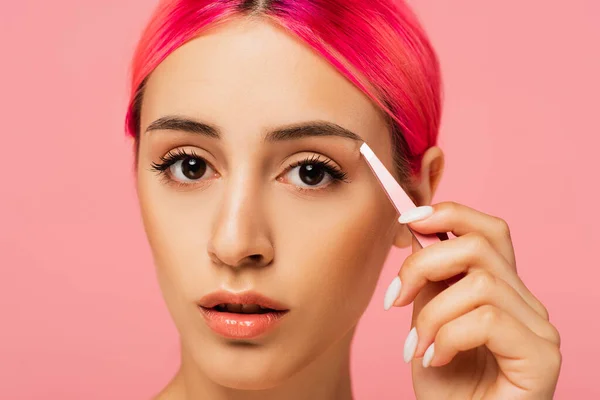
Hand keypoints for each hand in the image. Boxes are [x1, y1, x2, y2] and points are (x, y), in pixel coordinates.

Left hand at [385, 201, 561, 398]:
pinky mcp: (541, 357)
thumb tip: (416, 228)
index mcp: (501, 290)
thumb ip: (430, 279)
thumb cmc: (445, 386)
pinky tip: (435, 359)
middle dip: (423, 264)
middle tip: (394, 298)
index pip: (488, 231)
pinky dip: (448, 337)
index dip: (449, 214)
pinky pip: (487, 319)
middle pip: (481, 246)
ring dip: (431, 315)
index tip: (405, 220)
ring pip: (479, 284)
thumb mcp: (426, 320)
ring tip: (415, 347)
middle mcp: (526, 303)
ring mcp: (539, 328)